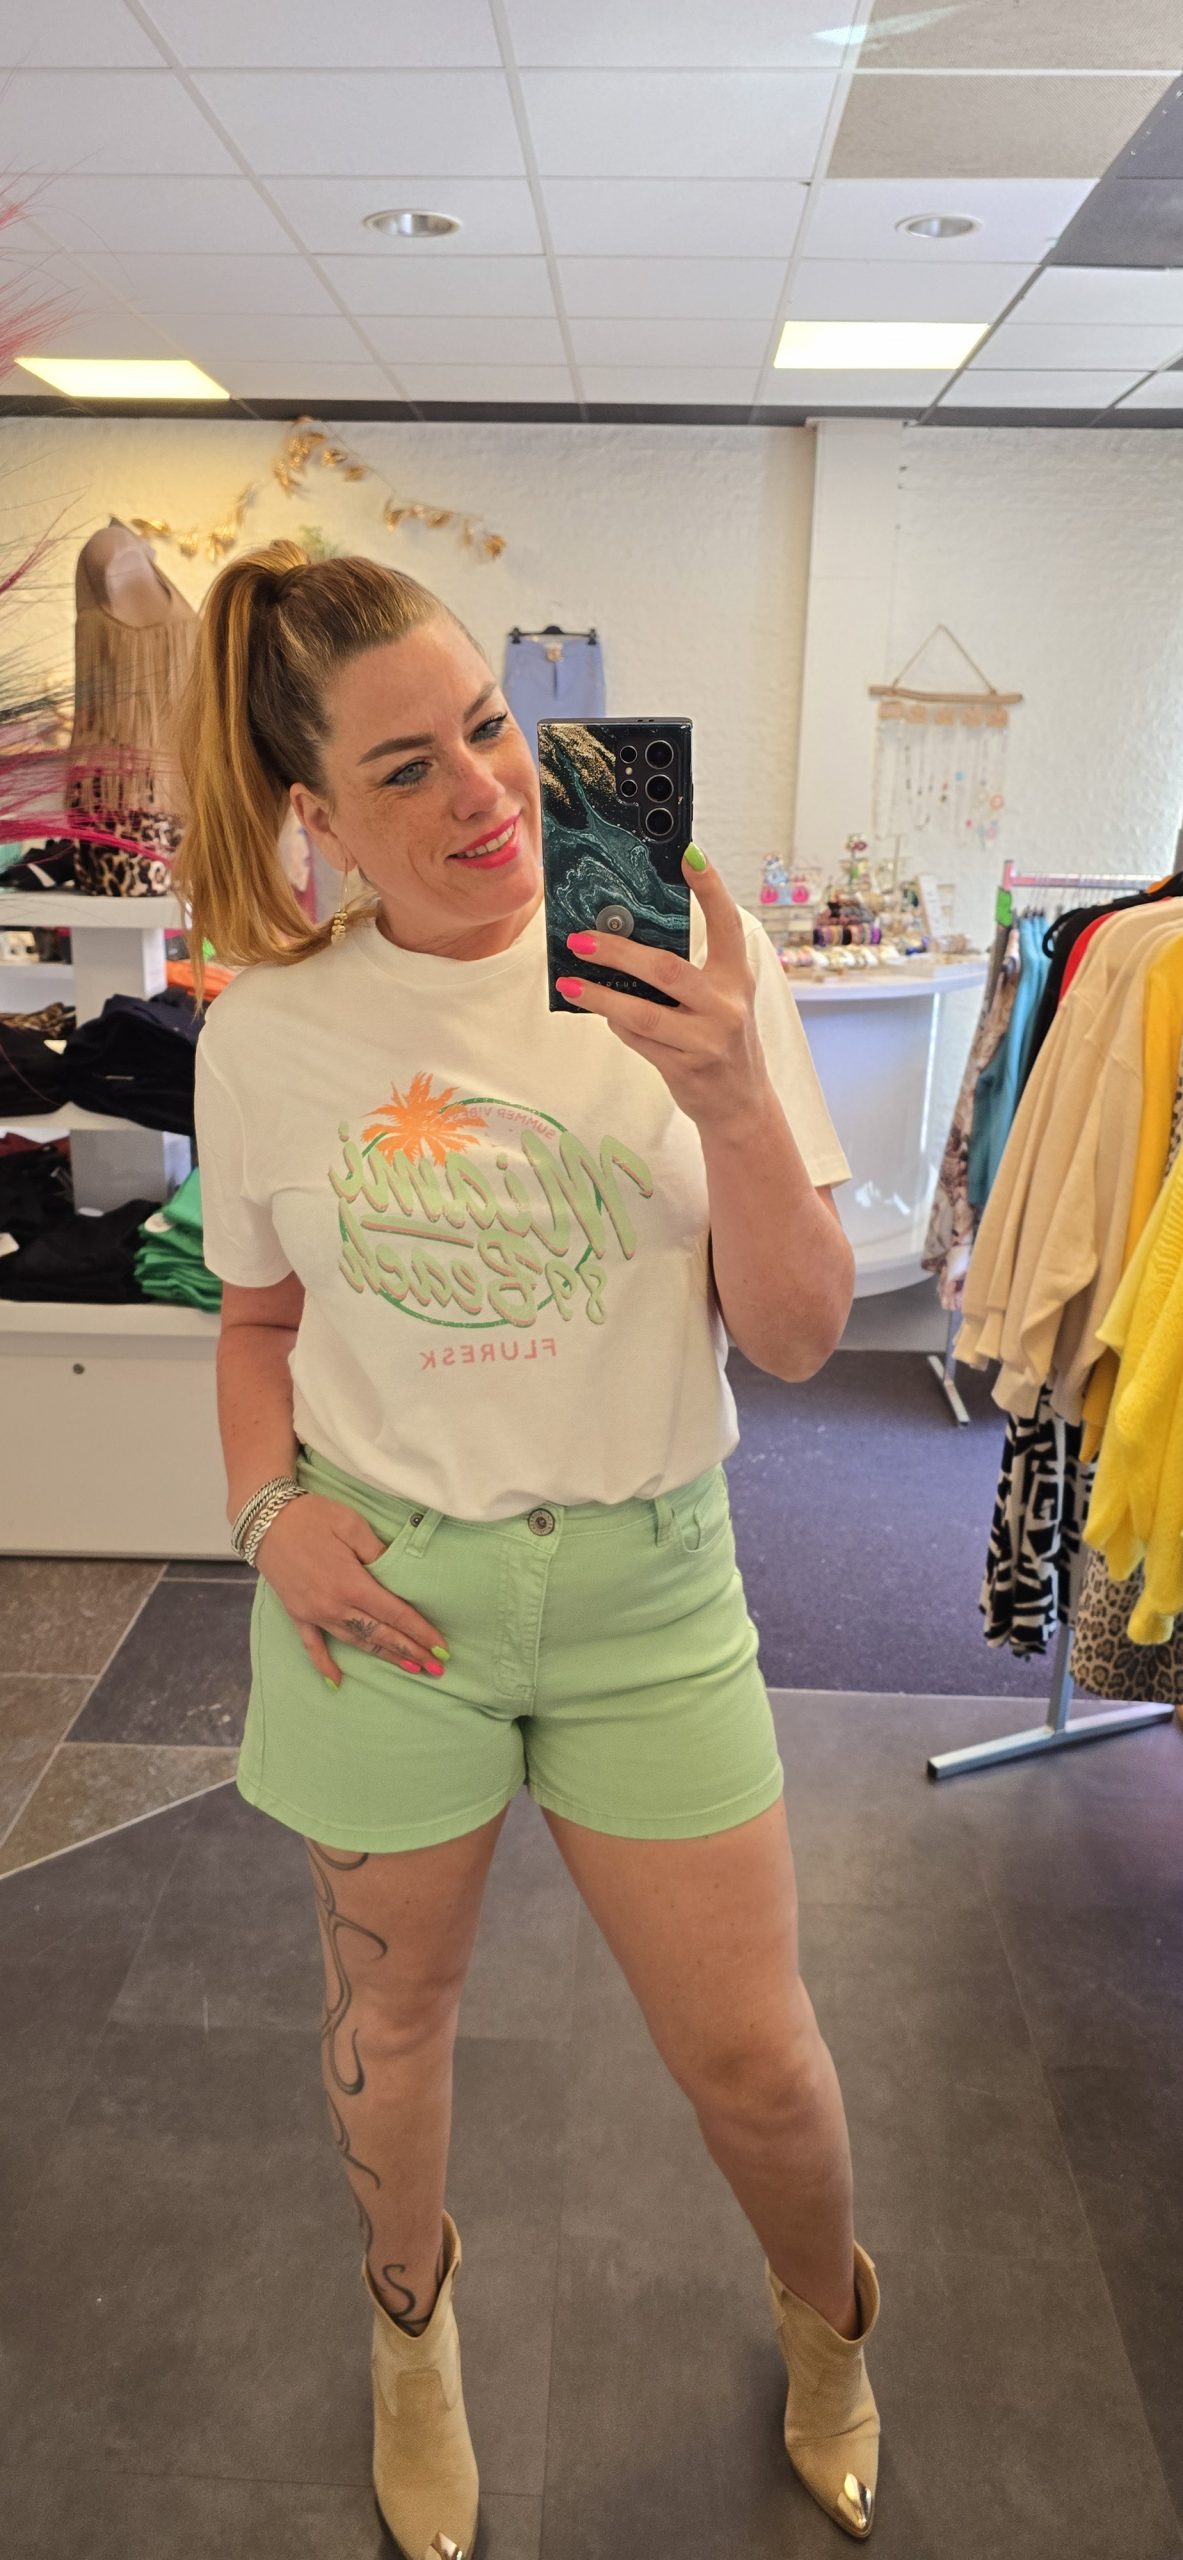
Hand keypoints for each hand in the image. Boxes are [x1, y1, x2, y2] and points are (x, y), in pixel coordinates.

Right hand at [254, 1493, 449, 1690]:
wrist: (265, 1519)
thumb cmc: (312, 1516)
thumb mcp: (352, 1525)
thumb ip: (378, 1552)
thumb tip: (397, 1575)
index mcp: (351, 1583)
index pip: (395, 1614)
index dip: (420, 1633)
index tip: (441, 1650)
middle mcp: (334, 1605)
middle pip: (380, 1634)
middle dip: (411, 1652)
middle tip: (437, 1669)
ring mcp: (314, 1613)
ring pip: (355, 1641)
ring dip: (383, 1656)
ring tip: (410, 1668)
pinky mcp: (297, 1613)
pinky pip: (312, 1645)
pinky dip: (324, 1665)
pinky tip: (336, 1683)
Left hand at [554, 843, 770, 1131]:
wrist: (741, 1104)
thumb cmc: (722, 1041)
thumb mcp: (719, 1000)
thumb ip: (687, 973)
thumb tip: (626, 940)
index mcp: (737, 977)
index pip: (726, 923)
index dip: (710, 887)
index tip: (688, 853)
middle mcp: (726, 1005)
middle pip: (666, 969)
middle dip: (618, 951)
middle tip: (581, 938)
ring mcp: (706, 1039)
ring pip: (642, 1013)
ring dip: (600, 996)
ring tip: (570, 982)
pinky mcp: (685, 1067)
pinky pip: (638, 1040)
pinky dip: (616, 1023)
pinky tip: (600, 1011)